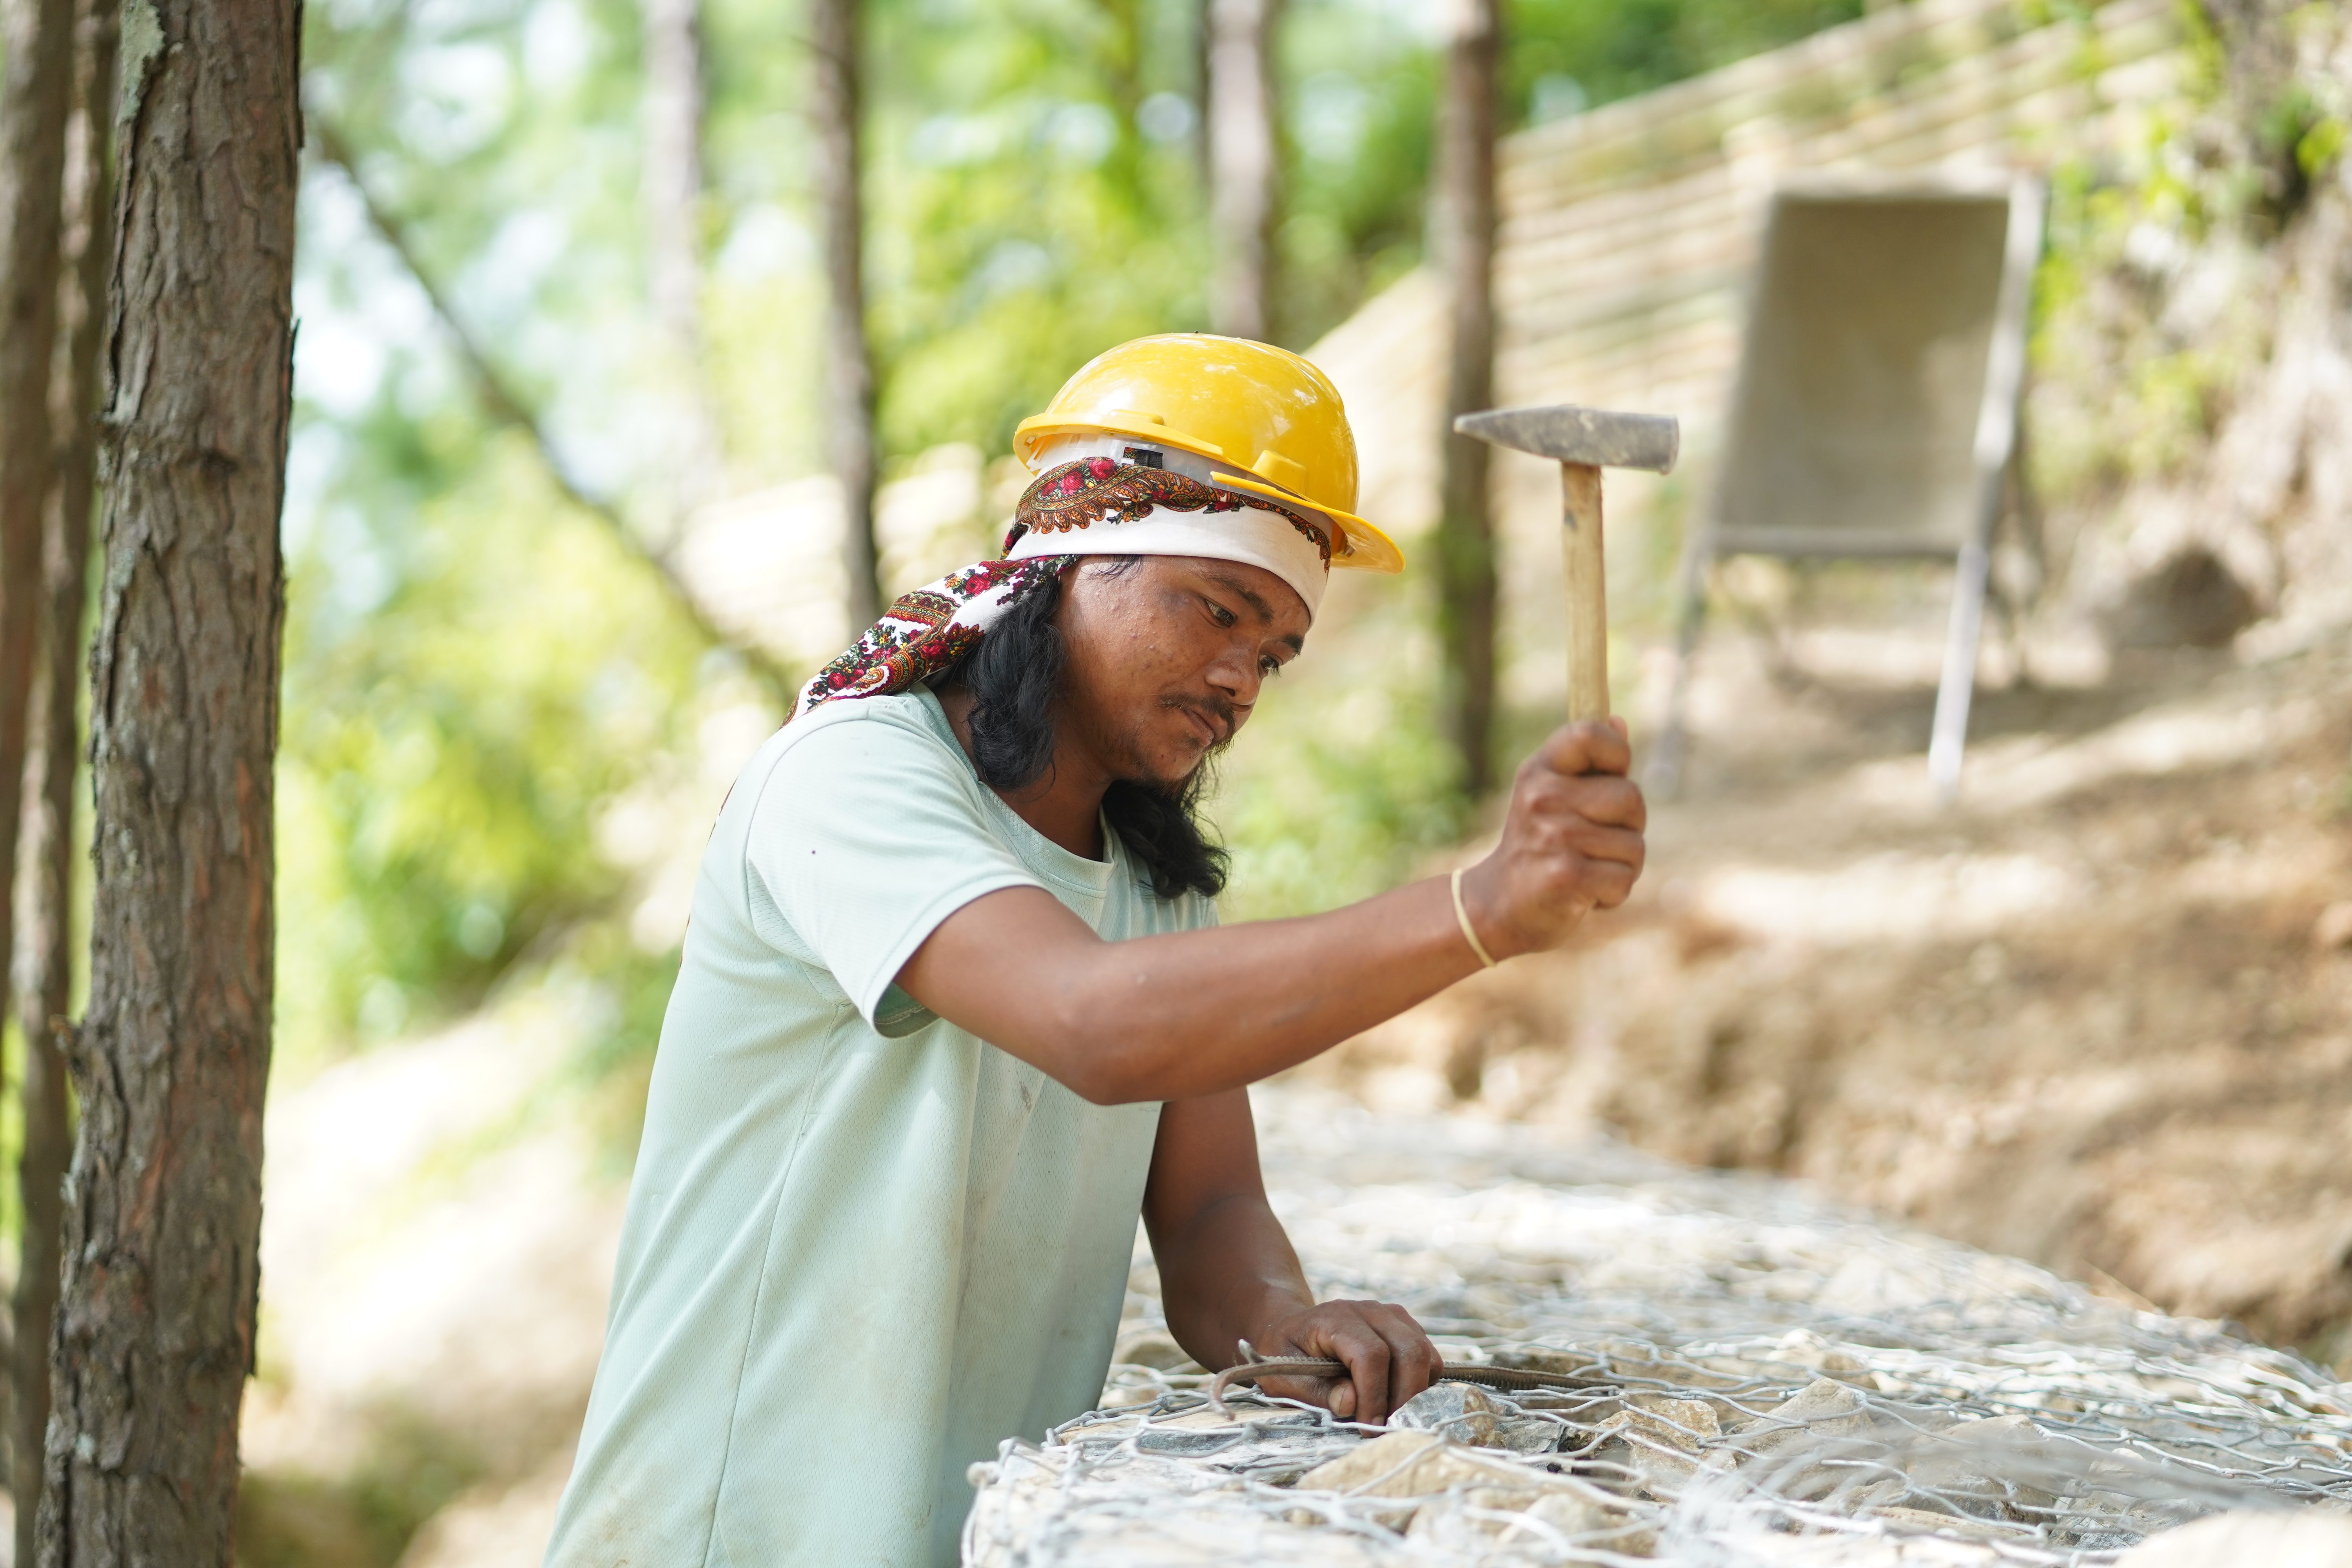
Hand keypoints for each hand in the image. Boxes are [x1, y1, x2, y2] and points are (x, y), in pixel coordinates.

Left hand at [1244, 1297, 1437, 1424]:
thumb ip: (1317, 1391)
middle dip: (1403, 1398)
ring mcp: (1392, 1316)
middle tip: (1384, 1428)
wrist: (1292, 1327)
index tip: (1369, 1427)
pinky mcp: (1405, 1327)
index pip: (1372, 1355)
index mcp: (1336, 1318)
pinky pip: (1428, 1356)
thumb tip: (1351, 1403)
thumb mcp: (1285, 1378)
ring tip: (1389, 1416)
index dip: (1375, 1395)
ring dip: (1415, 1392)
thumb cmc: (1286, 1354)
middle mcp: (1370, 1310)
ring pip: (1425, 1354)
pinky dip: (1421, 1382)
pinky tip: (1395, 1398)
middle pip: (1409, 1352)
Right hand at [1461, 718, 1645, 959]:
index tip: (1611, 777)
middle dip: (1629, 826)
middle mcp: (1542, 797)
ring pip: (1633, 845)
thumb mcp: (1552, 796)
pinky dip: (1613, 894)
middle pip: (1630, 796)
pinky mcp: (1565, 875)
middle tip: (1596, 843)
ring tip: (1588, 870)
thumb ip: (1589, 764)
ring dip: (1622, 866)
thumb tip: (1619, 721)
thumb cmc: (1539, 847)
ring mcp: (1553, 836)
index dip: (1616, 753)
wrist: (1498, 906)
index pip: (1588, 734)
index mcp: (1539, 770)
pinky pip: (1624, 878)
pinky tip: (1585, 894)